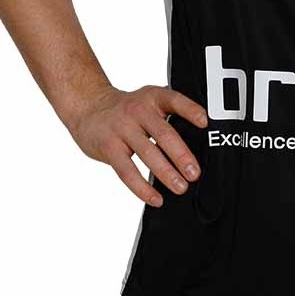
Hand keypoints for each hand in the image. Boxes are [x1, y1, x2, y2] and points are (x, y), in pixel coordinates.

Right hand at [67, 84, 208, 206]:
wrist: (89, 107)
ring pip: (148, 154)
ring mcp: (122, 128)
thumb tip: (197, 139)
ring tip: (180, 187)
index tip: (205, 123)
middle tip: (194, 173)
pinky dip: (142, 188)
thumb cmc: (125, 109)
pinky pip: (127, 171)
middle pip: (164, 133)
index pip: (175, 100)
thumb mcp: (148, 101)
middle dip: (181, 155)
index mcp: (153, 97)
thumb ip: (168, 114)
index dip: (191, 110)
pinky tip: (155, 198)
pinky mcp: (109, 147)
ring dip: (166, 174)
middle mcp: (138, 110)